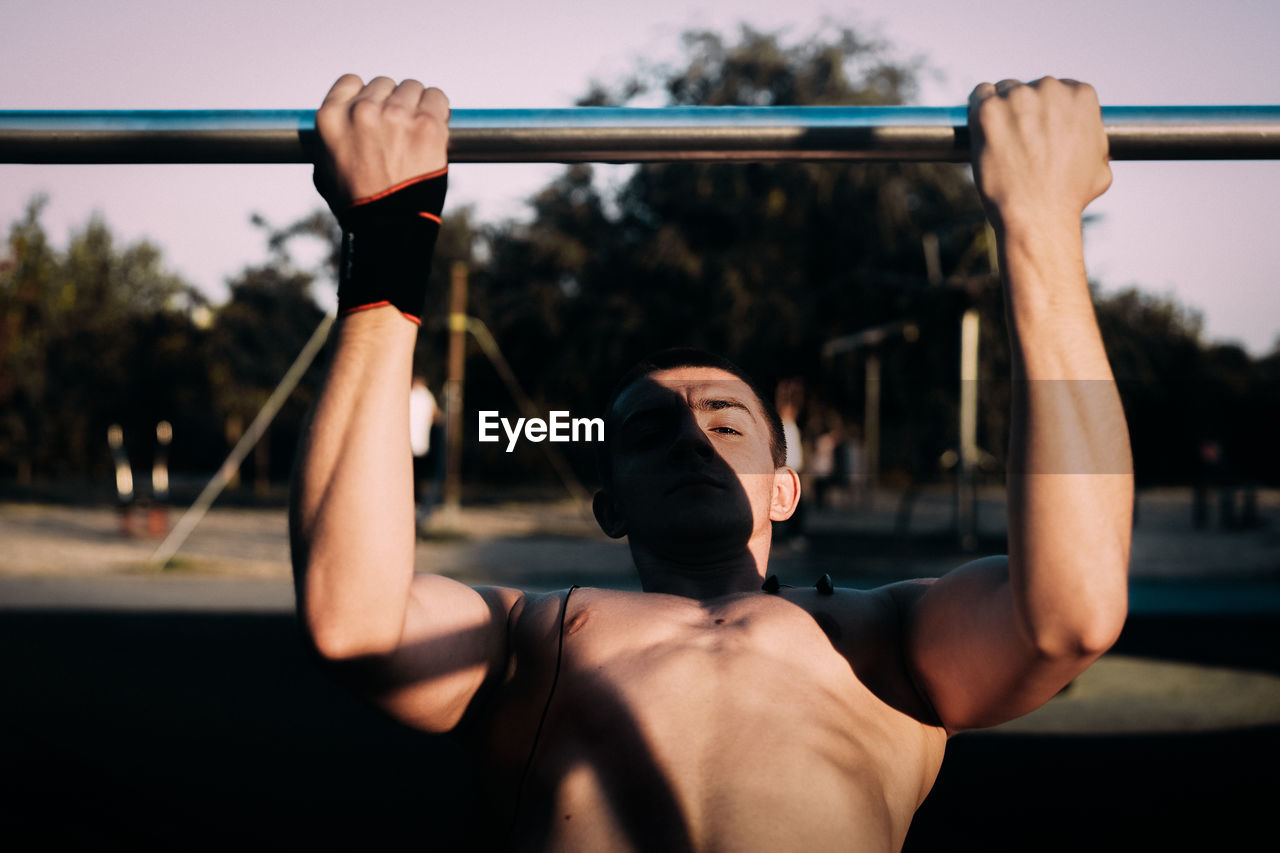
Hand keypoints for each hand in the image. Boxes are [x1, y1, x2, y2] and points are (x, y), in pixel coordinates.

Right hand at [313, 75, 449, 210]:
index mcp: (331, 118)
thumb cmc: (357, 206)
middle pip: (384, 84)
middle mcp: (361, 110)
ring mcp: (396, 115)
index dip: (366, 97)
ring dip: (416, 105)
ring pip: (411, 88)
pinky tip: (435, 126)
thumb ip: (331, 139)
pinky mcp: (427, 124)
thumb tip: (339, 123)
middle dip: (392, 103)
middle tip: (399, 130)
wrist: (388, 228)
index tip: (376, 112)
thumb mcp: (325, 169)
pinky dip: (438, 108)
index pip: (351, 82)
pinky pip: (436, 97)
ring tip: (417, 132)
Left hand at [968, 77, 1110, 232]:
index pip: (1058, 90)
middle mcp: (1051, 88)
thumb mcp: (1100, 166)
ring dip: (1001, 110)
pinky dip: (977, 107)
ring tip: (1000, 140)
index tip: (1039, 130)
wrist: (1037, 215)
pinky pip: (979, 95)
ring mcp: (1018, 97)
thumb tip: (1091, 138)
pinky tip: (981, 127)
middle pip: (1030, 89)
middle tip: (1018, 140)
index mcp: (1081, 96)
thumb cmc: (1069, 197)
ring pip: (1004, 91)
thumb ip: (1095, 142)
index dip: (1047, 112)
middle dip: (1024, 111)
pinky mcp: (988, 110)